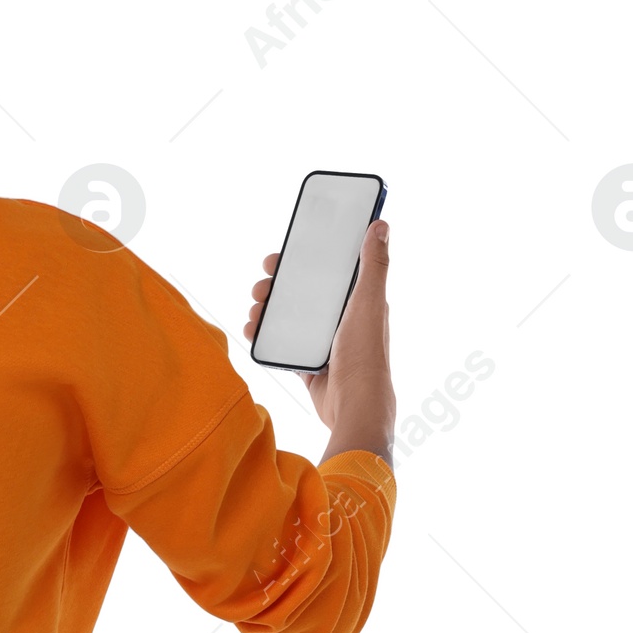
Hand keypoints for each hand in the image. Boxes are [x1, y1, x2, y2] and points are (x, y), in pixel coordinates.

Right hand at [245, 220, 394, 465]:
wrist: (354, 406)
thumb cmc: (365, 354)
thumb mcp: (368, 301)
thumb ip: (373, 264)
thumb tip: (380, 225)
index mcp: (357, 301)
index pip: (327, 271)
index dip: (304, 260)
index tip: (281, 256)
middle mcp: (341, 319)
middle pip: (303, 293)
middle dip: (279, 287)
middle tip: (260, 286)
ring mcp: (324, 342)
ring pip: (290, 318)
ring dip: (268, 311)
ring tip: (254, 310)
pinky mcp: (310, 364)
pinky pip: (283, 345)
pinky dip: (266, 337)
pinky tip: (252, 332)